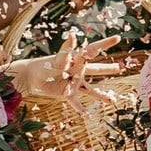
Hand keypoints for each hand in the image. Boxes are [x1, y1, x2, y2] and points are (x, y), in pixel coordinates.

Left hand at [6, 34, 120, 101]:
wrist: (30, 77)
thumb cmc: (44, 65)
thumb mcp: (58, 60)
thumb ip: (68, 51)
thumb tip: (73, 34)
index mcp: (78, 60)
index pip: (94, 50)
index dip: (105, 44)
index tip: (117, 37)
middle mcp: (78, 70)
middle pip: (96, 69)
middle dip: (107, 68)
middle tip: (121, 67)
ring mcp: (73, 83)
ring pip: (90, 89)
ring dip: (101, 94)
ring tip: (111, 100)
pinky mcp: (67, 94)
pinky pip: (76, 102)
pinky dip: (81, 109)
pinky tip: (88, 116)